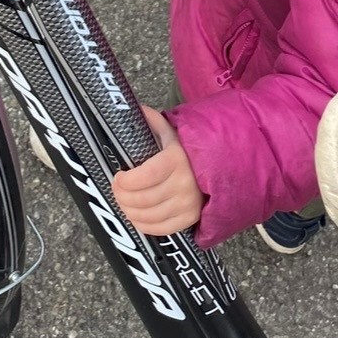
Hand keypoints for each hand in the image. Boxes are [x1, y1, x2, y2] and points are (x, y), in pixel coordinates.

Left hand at [112, 106, 204, 235]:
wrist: (220, 164)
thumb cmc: (188, 148)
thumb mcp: (172, 130)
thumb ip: (151, 120)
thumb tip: (131, 108)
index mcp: (177, 159)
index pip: (145, 176)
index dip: (126, 181)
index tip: (118, 176)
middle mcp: (184, 184)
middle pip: (143, 199)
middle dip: (122, 196)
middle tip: (116, 189)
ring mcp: (188, 204)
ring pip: (149, 216)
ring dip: (129, 211)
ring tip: (124, 201)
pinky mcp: (190, 218)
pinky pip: (161, 229)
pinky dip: (143, 225)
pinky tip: (136, 215)